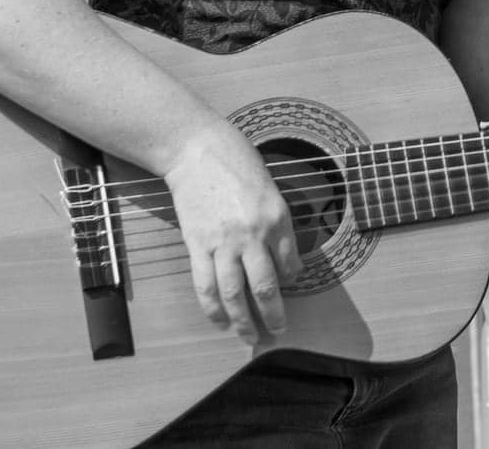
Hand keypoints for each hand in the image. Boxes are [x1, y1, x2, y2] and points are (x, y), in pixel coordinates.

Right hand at [161, 120, 302, 341]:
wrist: (198, 152)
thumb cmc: (238, 163)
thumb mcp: (271, 188)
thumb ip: (278, 224)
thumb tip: (285, 257)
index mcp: (277, 218)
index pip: (290, 262)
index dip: (292, 279)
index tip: (290, 286)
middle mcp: (252, 234)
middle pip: (266, 286)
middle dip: (274, 314)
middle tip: (279, 331)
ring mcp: (223, 243)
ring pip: (235, 294)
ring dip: (244, 320)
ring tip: (251, 336)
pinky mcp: (197, 245)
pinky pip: (205, 286)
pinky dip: (213, 309)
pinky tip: (220, 322)